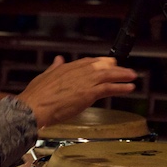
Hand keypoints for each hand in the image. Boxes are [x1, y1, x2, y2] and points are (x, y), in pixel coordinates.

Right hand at [15, 55, 136, 128]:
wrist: (33, 107)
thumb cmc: (36, 96)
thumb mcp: (45, 76)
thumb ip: (54, 67)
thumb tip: (58, 59)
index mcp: (67, 67)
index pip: (88, 61)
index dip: (99, 62)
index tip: (107, 63)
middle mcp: (78, 71)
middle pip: (101, 65)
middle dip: (114, 67)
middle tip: (124, 69)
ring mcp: (85, 81)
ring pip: (108, 75)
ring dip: (122, 75)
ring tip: (132, 76)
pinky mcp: (89, 93)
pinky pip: (109, 88)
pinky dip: (121, 87)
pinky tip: (129, 87)